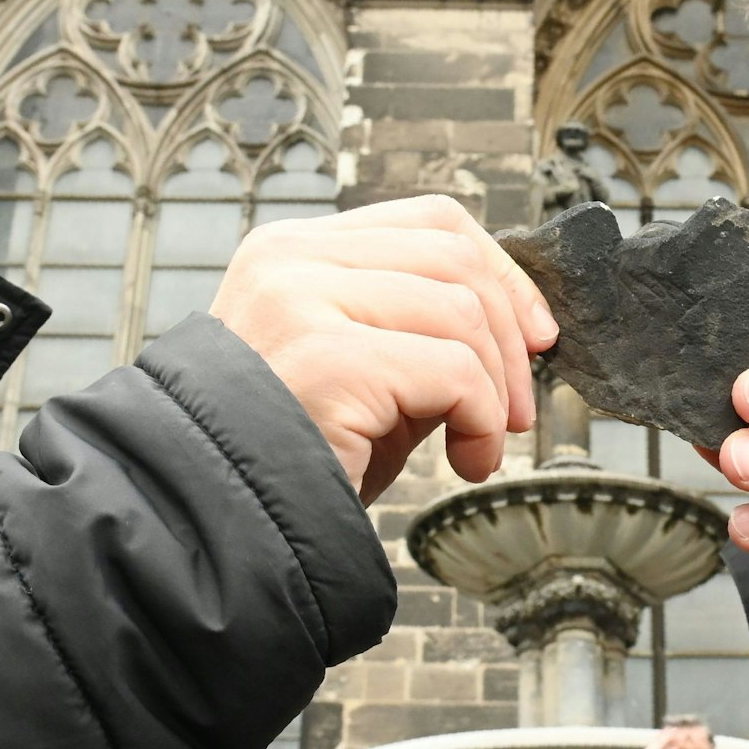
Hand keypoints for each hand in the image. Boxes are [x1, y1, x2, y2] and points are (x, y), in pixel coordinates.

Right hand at [209, 195, 556, 502]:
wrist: (214, 527)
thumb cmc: (290, 458)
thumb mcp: (360, 371)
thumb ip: (417, 331)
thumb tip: (521, 325)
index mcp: (292, 251)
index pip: (431, 221)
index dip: (501, 273)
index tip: (534, 335)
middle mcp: (289, 261)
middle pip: (454, 256)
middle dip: (509, 336)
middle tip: (513, 412)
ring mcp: (300, 302)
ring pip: (461, 310)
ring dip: (494, 389)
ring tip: (477, 445)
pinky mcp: (325, 360)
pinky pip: (453, 370)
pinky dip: (480, 418)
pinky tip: (464, 460)